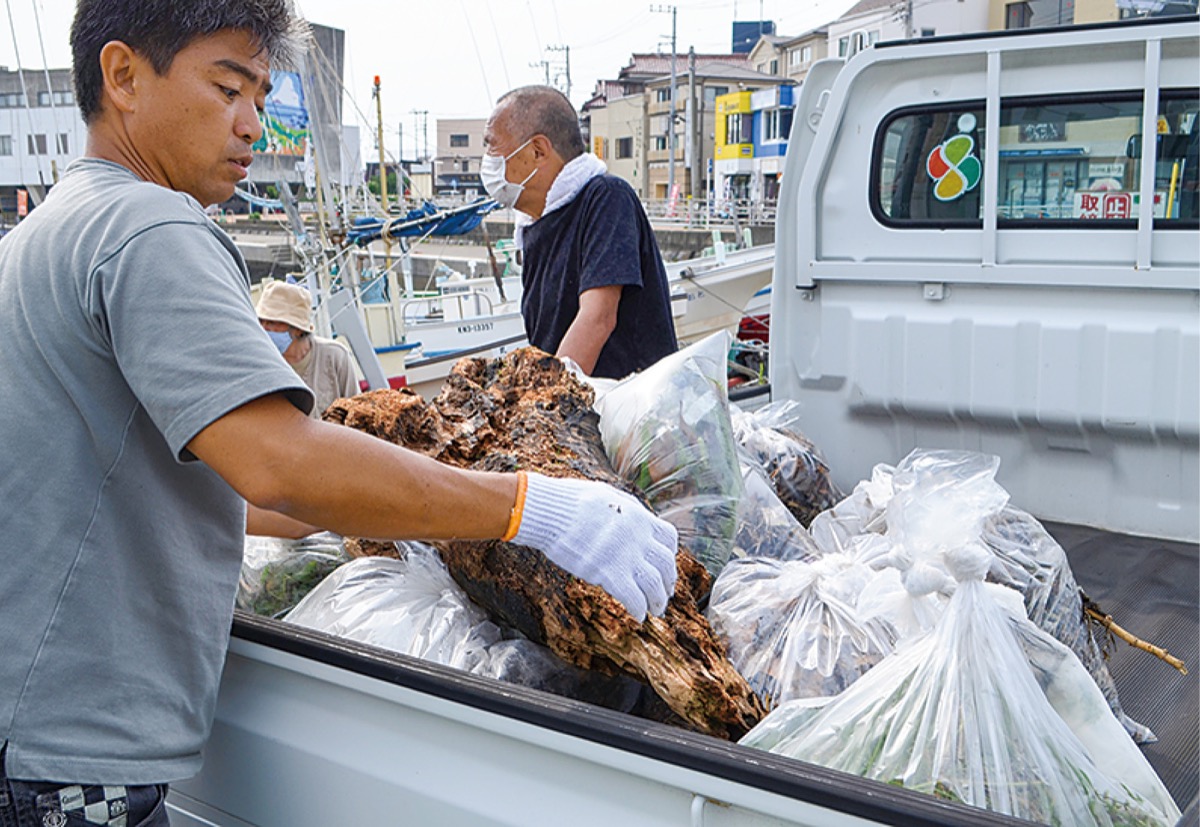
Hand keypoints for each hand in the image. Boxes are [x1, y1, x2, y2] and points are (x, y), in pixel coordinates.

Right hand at [511, 472, 677, 620]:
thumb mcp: (607, 496)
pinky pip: (634, 598)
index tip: (664, 566)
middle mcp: (639, 537)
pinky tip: (638, 616)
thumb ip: (623, 510)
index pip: (669, 538)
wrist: (552, 511)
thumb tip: (627, 517)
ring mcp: (626, 555)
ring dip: (658, 601)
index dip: (670, 555)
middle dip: (668, 582)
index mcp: (639, 516)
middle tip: (664, 593)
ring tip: (655, 610)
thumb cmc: (570, 501)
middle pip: (666, 565)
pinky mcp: (609, 573)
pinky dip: (639, 609)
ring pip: (655, 585)